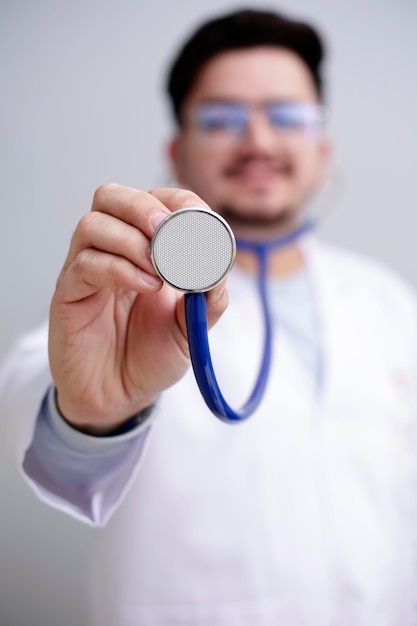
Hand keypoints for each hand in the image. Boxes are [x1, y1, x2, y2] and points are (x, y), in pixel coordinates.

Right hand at [48, 185, 227, 433]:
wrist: (122, 396)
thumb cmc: (152, 355)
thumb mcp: (192, 326)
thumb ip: (209, 296)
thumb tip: (220, 263)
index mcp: (143, 248)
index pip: (153, 200)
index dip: (177, 202)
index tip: (200, 222)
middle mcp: (111, 251)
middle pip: (111, 196)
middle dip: (144, 207)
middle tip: (168, 232)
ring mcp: (85, 269)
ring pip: (93, 224)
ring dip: (132, 241)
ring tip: (159, 272)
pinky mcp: (68, 294)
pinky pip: (85, 264)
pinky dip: (120, 269)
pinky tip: (146, 287)